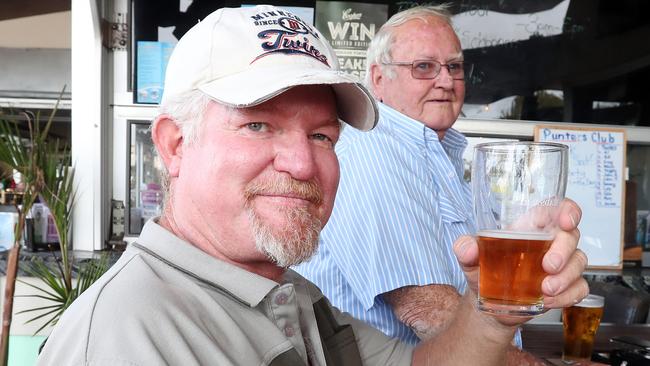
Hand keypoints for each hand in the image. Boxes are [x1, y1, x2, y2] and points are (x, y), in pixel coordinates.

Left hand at [454, 199, 588, 320]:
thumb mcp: (470, 259)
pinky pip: (580, 288)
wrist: (489, 305)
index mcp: (530, 227)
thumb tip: (467, 248)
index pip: (556, 209)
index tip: (566, 221)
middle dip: (563, 251)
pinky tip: (548, 300)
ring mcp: (561, 265)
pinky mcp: (565, 287)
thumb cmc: (485, 272)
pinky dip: (567, 296)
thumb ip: (466, 249)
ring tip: (543, 290)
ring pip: (579, 262)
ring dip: (565, 277)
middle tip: (548, 266)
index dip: (568, 210)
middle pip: (571, 235)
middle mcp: (549, 242)